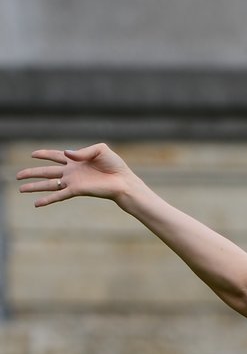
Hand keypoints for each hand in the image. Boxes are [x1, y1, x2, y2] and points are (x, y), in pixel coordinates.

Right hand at [17, 143, 138, 207]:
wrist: (123, 182)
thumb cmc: (115, 165)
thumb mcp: (100, 150)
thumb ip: (82, 151)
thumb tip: (67, 154)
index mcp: (76, 160)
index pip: (56, 156)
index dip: (44, 154)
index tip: (33, 154)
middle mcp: (71, 172)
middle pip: (47, 171)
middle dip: (32, 172)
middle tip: (18, 176)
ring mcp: (72, 182)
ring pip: (48, 184)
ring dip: (34, 186)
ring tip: (20, 189)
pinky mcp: (76, 191)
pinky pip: (58, 195)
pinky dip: (47, 199)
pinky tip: (36, 203)